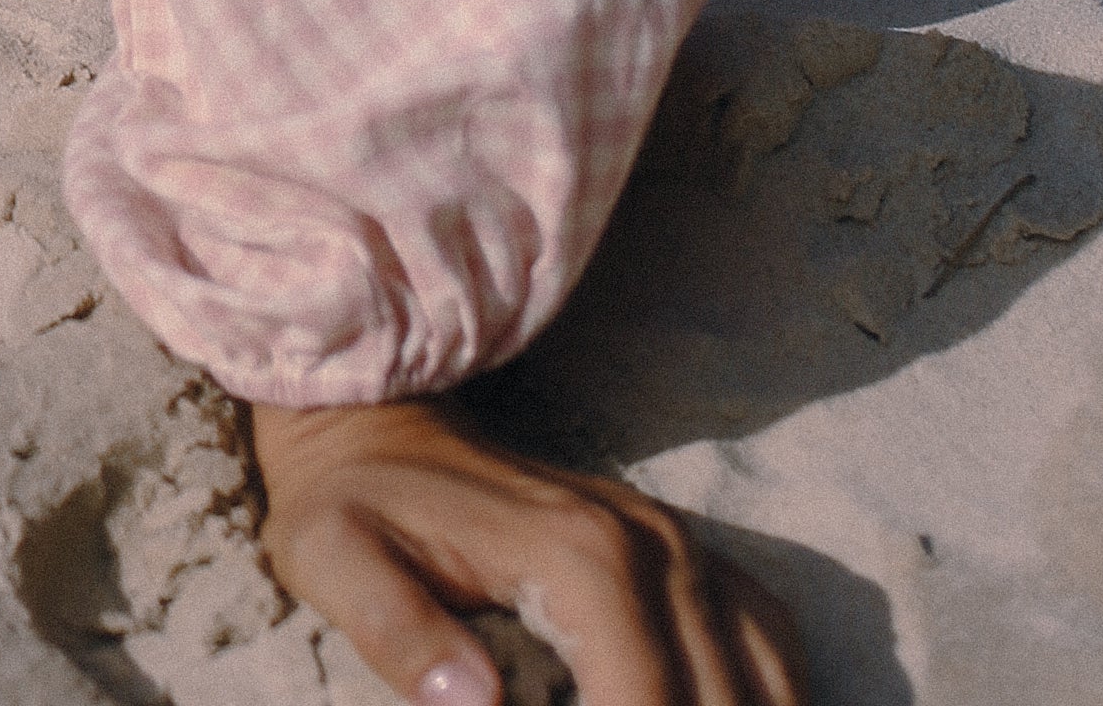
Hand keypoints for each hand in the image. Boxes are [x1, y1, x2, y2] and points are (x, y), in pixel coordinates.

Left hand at [250, 398, 803, 703]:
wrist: (371, 424)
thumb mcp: (335, 559)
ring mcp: (681, 545)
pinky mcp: (688, 555)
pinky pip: (768, 642)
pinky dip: (763, 700)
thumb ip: (397, 631)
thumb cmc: (349, 505)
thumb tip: (476, 703)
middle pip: (719, 703)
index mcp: (581, 553)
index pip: (649, 704)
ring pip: (764, 681)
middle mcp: (654, 544)